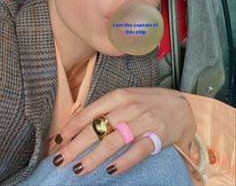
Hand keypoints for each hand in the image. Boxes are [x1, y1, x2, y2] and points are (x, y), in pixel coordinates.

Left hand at [51, 87, 195, 175]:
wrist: (181, 105)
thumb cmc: (148, 102)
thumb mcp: (126, 98)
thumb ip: (107, 109)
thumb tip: (80, 125)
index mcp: (118, 96)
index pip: (89, 112)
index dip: (72, 127)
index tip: (57, 141)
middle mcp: (128, 107)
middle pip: (96, 129)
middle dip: (75, 146)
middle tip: (60, 160)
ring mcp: (142, 121)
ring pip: (113, 141)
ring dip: (93, 157)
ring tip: (78, 169)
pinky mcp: (156, 135)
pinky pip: (137, 151)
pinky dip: (123, 161)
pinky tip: (111, 171)